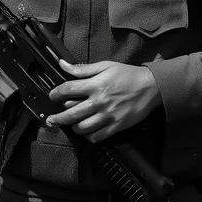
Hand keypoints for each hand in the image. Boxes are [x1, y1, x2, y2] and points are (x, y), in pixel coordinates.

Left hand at [46, 60, 162, 140]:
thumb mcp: (105, 66)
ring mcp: (107, 116)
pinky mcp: (116, 126)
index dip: (56, 93)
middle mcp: (99, 101)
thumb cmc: (127, 75)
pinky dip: (88, 136)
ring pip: (82, 128)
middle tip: (51, 120)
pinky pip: (96, 136)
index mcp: (96, 85)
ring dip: (73, 127)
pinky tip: (87, 131)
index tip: (52, 95)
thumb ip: (83, 68)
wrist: (150, 87)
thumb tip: (63, 64)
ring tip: (71, 124)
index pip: (69, 89)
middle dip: (58, 118)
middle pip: (72, 113)